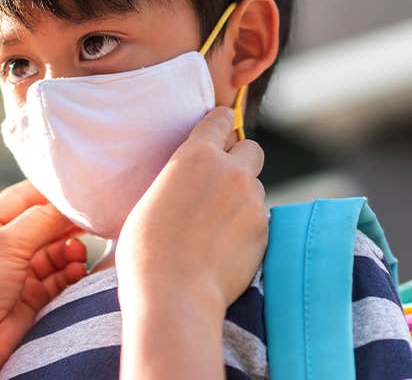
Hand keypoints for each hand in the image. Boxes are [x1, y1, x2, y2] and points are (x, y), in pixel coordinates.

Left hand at [0, 181, 87, 379]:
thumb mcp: (2, 244)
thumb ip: (40, 220)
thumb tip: (70, 205)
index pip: (20, 199)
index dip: (50, 193)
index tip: (80, 191)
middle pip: (41, 226)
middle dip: (66, 224)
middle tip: (92, 221)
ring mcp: (14, 275)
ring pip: (53, 252)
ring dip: (70, 250)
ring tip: (78, 254)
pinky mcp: (31, 299)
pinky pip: (58, 278)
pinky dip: (71, 272)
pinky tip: (77, 271)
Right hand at [116, 106, 267, 379]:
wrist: (174, 293)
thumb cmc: (146, 250)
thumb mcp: (152, 198)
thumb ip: (180, 177)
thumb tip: (187, 178)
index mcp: (196, 154)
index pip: (222, 119)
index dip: (220, 127)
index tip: (218, 135)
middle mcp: (231, 170)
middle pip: (251, 148)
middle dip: (240, 160)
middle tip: (221, 183)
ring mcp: (252, 199)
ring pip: (255, 187)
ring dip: (243, 198)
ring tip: (216, 226)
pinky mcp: (265, 228)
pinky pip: (260, 217)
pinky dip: (248, 226)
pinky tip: (225, 247)